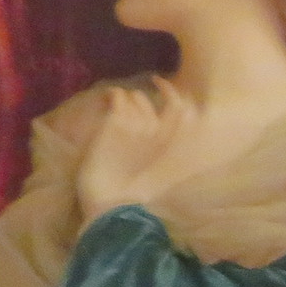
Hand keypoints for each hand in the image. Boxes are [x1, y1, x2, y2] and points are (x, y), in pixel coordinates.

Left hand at [74, 82, 182, 220]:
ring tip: (115, 104)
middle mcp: (157, 128)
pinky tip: (108, 97)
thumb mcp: (158, 173)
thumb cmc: (134, 195)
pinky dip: (112, 95)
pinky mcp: (116, 122)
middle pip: (148, 101)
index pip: (178, 106)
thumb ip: (160, 150)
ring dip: (124, 99)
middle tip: (128, 107)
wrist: (112, 202)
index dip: (169, 92)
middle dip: (138, 101)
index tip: (160, 84)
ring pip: (132, 97)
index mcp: (169, 142)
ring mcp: (136, 123)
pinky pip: (116, 97)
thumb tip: (161, 136)